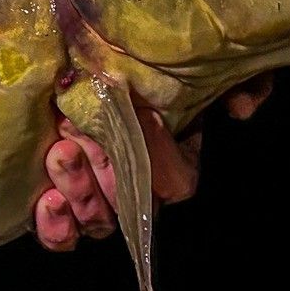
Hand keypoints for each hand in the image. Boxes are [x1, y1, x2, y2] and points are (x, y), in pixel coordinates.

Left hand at [32, 72, 273, 248]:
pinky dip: (56, 227)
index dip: (166, 157)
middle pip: (130, 204)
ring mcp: (94, 195)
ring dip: (81, 193)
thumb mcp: (189, 58)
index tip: (149, 118)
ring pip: (98, 220)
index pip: (178, 181)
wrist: (66, 55)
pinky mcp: (57, 202)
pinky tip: (48, 200)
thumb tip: (241, 107)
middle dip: (107, 178)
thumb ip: (239, 78)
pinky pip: (61, 235)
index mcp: (169, 156)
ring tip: (61, 154)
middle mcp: (133, 180)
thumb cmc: (134, 57)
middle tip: (77, 143)